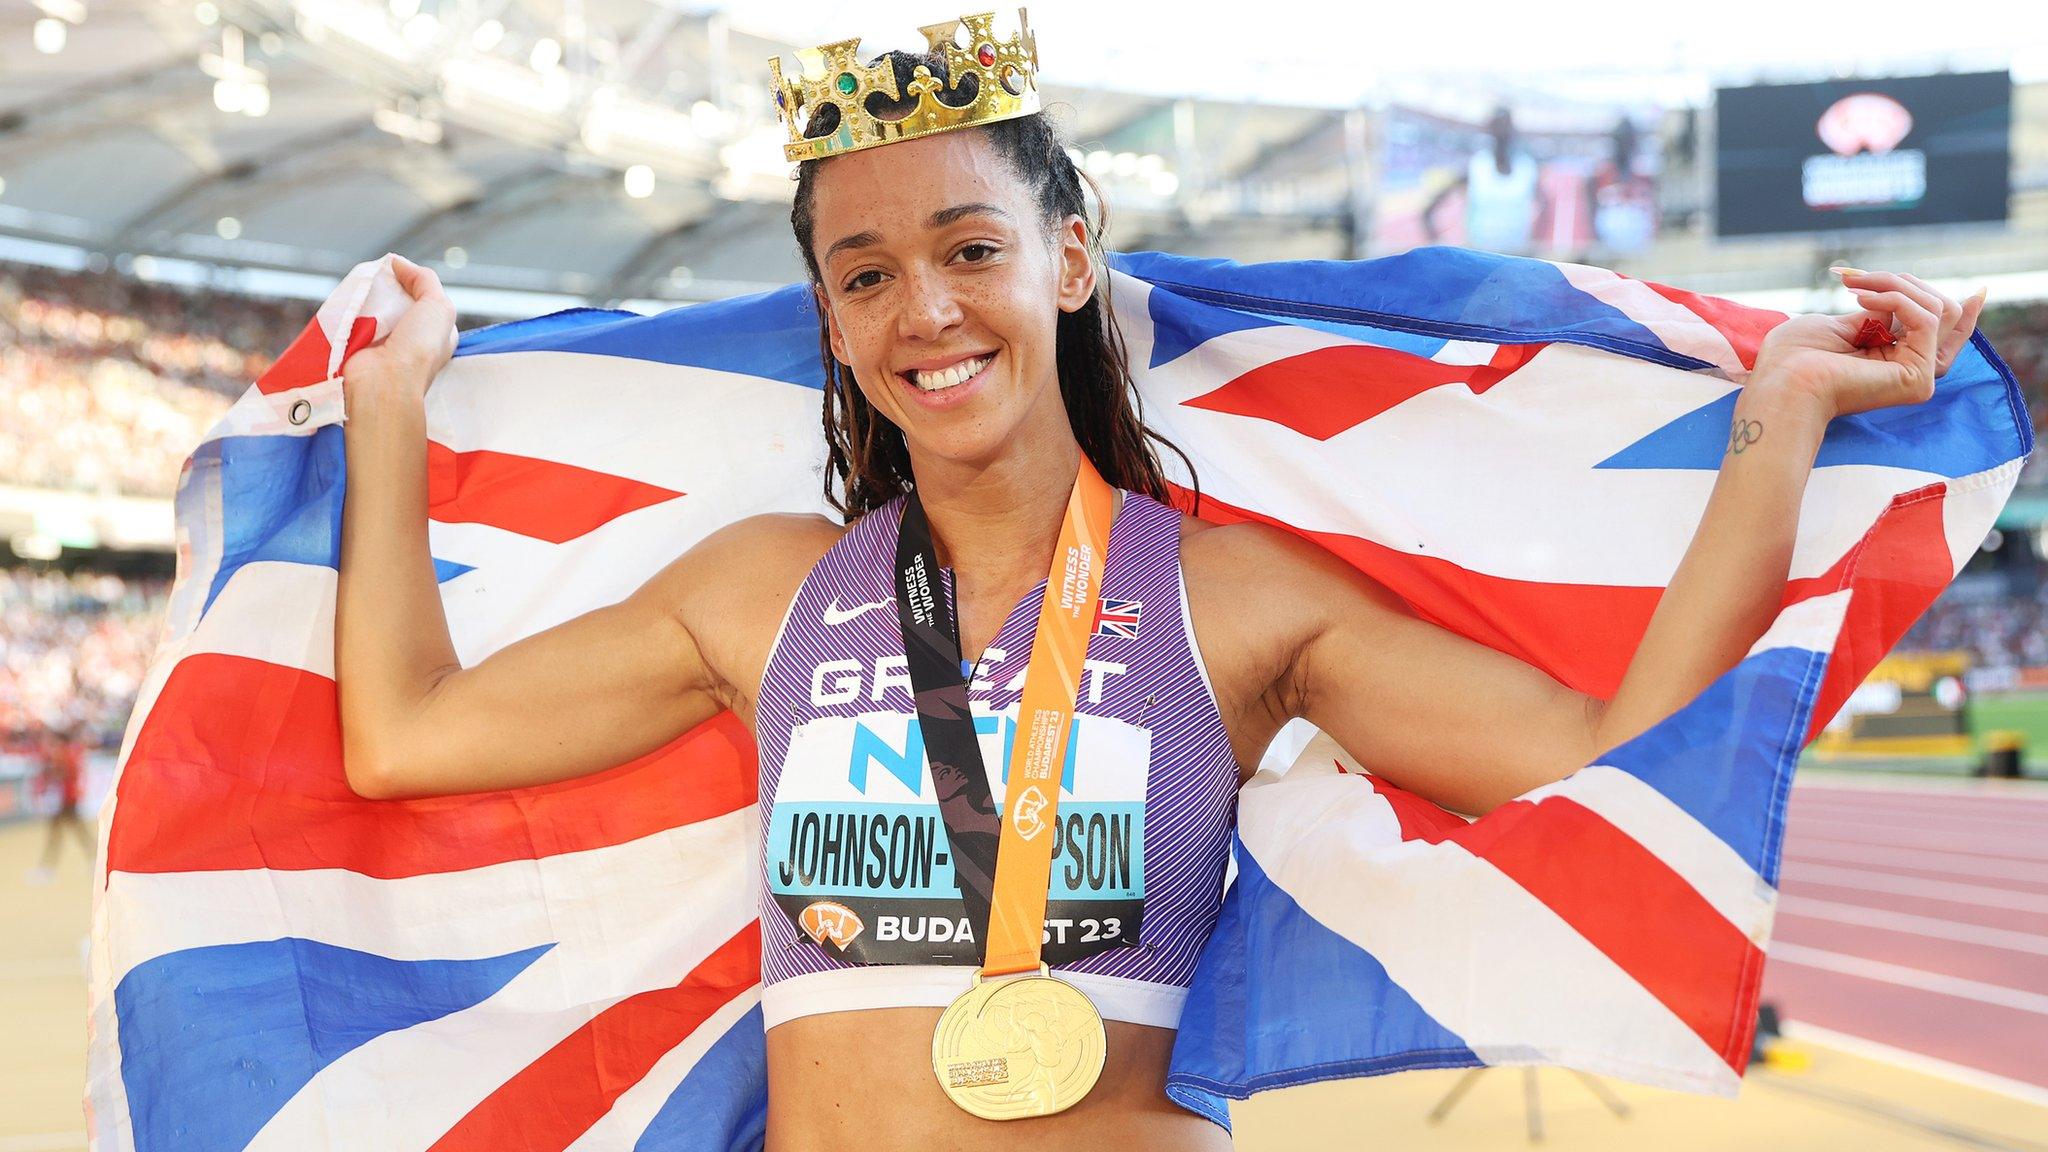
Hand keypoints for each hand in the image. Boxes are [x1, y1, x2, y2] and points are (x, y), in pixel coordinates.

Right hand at [342, 255, 457, 399]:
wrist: (383, 382)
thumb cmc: (418, 348)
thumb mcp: (438, 306)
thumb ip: (424, 279)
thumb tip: (398, 263)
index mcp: (437, 334)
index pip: (425, 299)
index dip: (413, 283)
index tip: (399, 273)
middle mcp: (411, 339)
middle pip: (396, 301)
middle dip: (387, 288)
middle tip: (377, 279)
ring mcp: (383, 343)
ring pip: (372, 307)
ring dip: (366, 296)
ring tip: (362, 288)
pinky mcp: (357, 344)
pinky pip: (352, 317)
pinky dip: (350, 307)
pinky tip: (349, 300)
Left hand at [1748, 268, 1985, 420]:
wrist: (1782, 383)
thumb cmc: (1794, 356)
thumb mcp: (1842, 323)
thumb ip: (1879, 312)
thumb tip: (1906, 292)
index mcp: (1893, 357)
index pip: (1941, 330)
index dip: (1964, 310)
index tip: (1980, 291)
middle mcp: (1910, 369)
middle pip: (1942, 312)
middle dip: (1902, 282)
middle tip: (1855, 278)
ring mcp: (1918, 375)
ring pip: (1937, 309)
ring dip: (1894, 284)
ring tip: (1855, 286)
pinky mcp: (1918, 377)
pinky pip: (1926, 319)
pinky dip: (1895, 299)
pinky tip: (1862, 299)